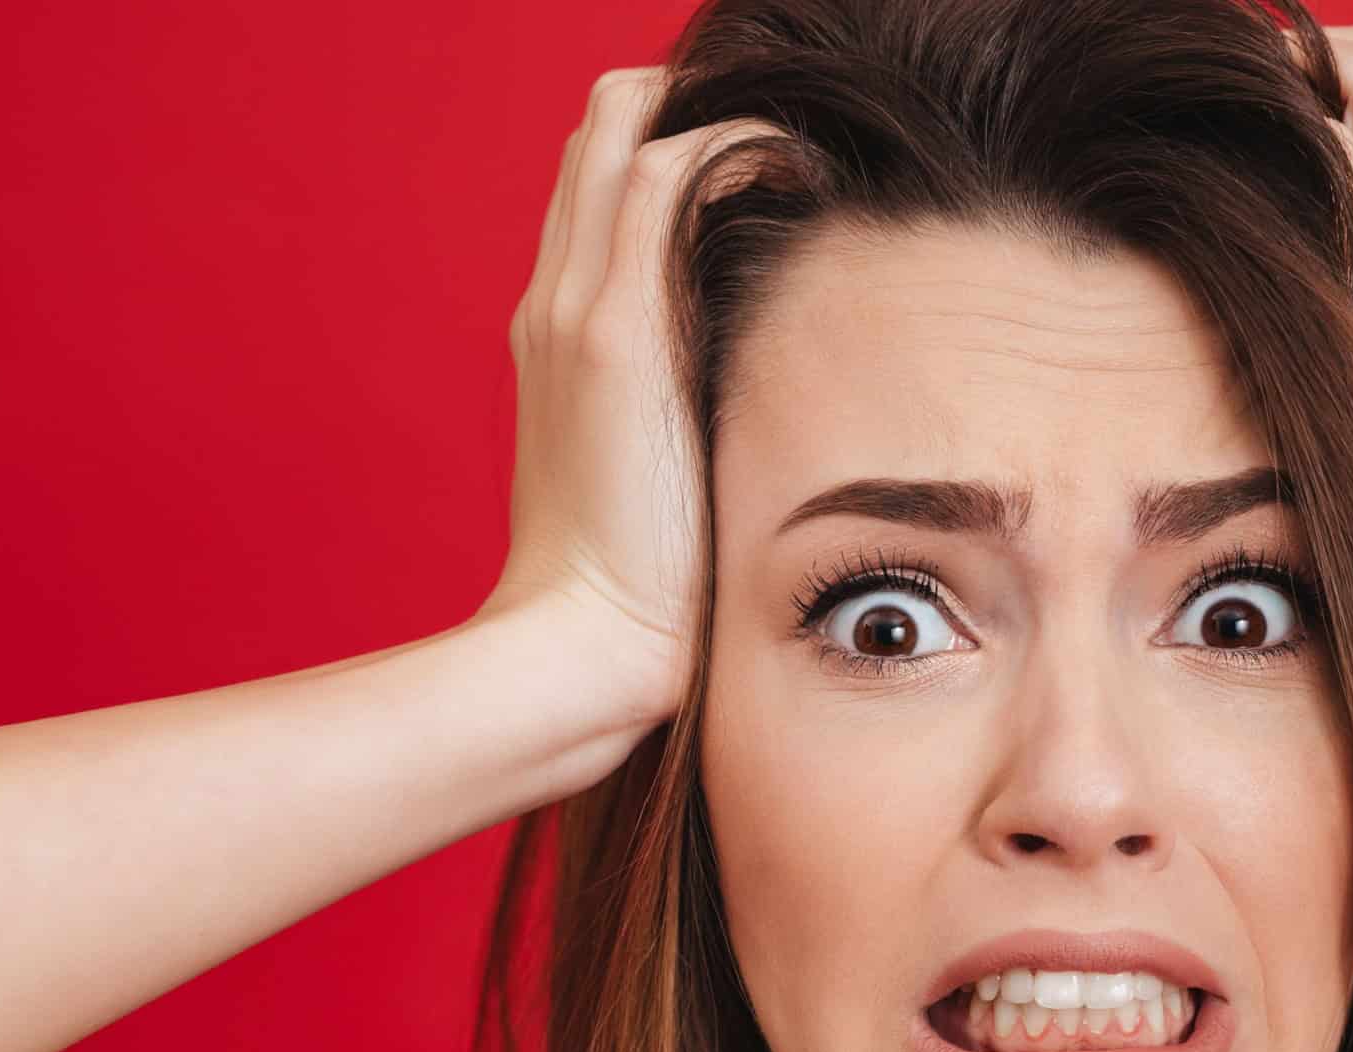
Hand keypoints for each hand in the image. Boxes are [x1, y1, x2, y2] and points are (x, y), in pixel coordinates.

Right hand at [481, 66, 789, 724]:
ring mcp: (575, 309)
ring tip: (798, 132)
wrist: (582, 645)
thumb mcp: (659, 483)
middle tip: (780, 121)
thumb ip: (689, 426)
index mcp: (558, 337)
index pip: (596, 193)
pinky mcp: (614, 332)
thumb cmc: (636, 589)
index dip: (656, 145)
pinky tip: (798, 160)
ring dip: (710, 112)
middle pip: (595, 139)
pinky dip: (727, 144)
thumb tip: (766, 412)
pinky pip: (661, 179)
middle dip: (677, 106)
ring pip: (617, 134)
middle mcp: (554, 304)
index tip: (747, 152)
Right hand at [1287, 23, 1352, 751]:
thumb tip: (1233, 176)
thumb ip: (1302, 276)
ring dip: (1335, 111)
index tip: (1208, 81)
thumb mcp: (1329, 386)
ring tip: (1252, 153)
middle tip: (1237, 100)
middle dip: (1314, 57)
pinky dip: (1351, 177)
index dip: (1281, 57)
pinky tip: (1290, 230)